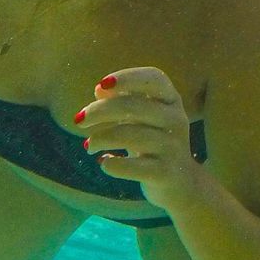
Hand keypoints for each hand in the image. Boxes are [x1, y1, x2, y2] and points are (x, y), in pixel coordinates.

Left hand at [74, 67, 201, 213]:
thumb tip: (100, 90)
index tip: (101, 85)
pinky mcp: (165, 172)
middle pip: (132, 106)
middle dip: (99, 111)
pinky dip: (113, 164)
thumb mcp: (142, 117)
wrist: (181, 182)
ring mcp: (173, 146)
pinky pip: (133, 166)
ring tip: (89, 145)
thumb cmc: (155, 141)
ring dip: (100, 139)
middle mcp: (176, 120)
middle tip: (78, 120)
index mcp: (171, 100)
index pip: (154, 79)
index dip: (128, 77)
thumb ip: (123, 100)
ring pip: (128, 135)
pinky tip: (104, 163)